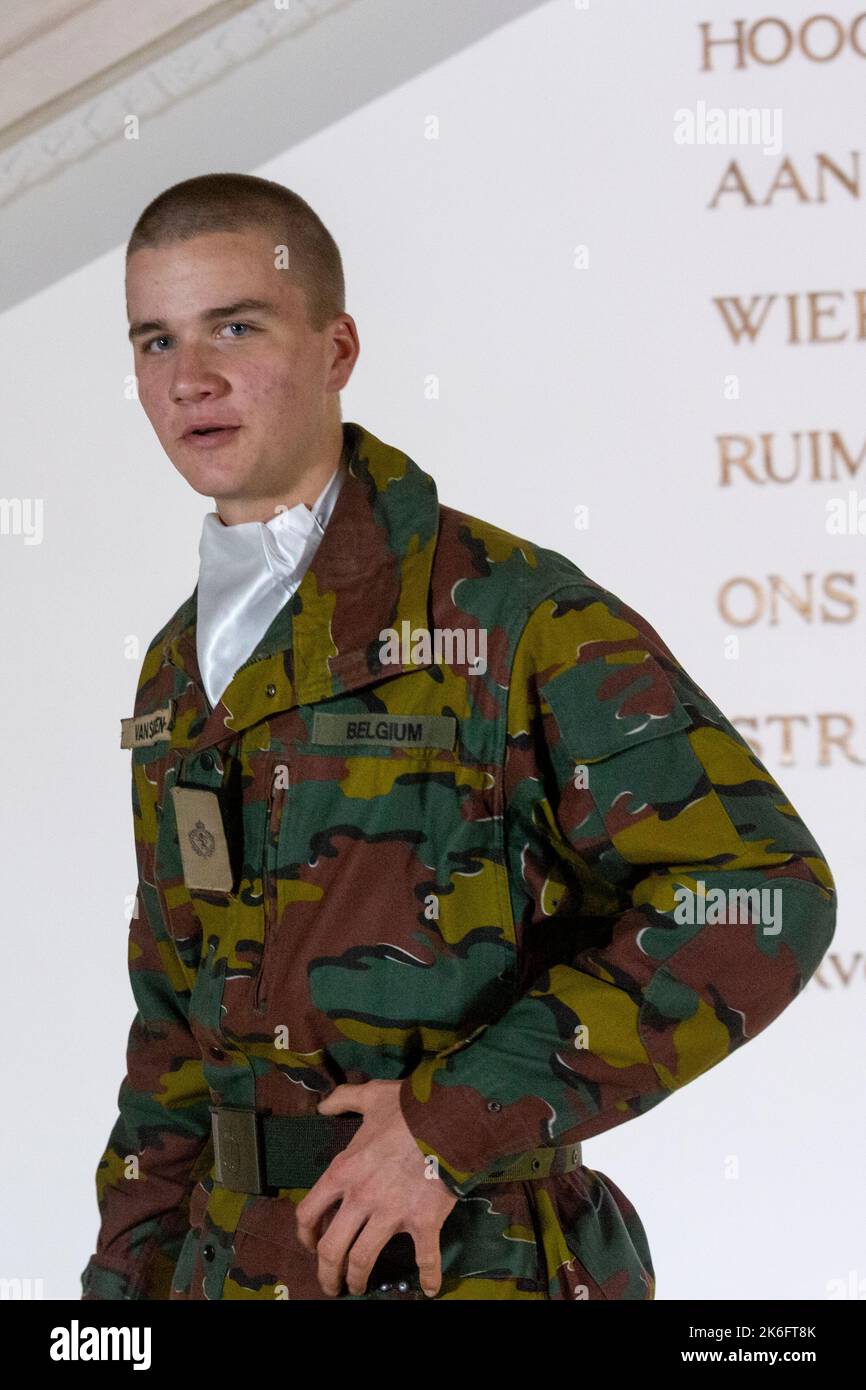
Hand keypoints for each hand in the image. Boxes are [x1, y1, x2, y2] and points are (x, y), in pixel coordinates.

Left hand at [294, 1079, 457, 1297]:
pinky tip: (429, 1289)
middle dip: (327, 1273)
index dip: (305, 1235)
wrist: (449, 1115)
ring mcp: (391, 1213)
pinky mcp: (423, 1222)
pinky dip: (428, 1277)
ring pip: (363, 1259)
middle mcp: (361, 1197)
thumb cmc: (408, 1107)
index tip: (311, 1244)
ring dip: (358, 1279)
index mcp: (344, 1171)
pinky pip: (425, 1258)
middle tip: (331, 1284)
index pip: (308, 1213)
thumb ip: (343, 1099)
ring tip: (359, 1287)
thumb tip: (323, 1105)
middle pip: (331, 1248)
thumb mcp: (370, 1095)